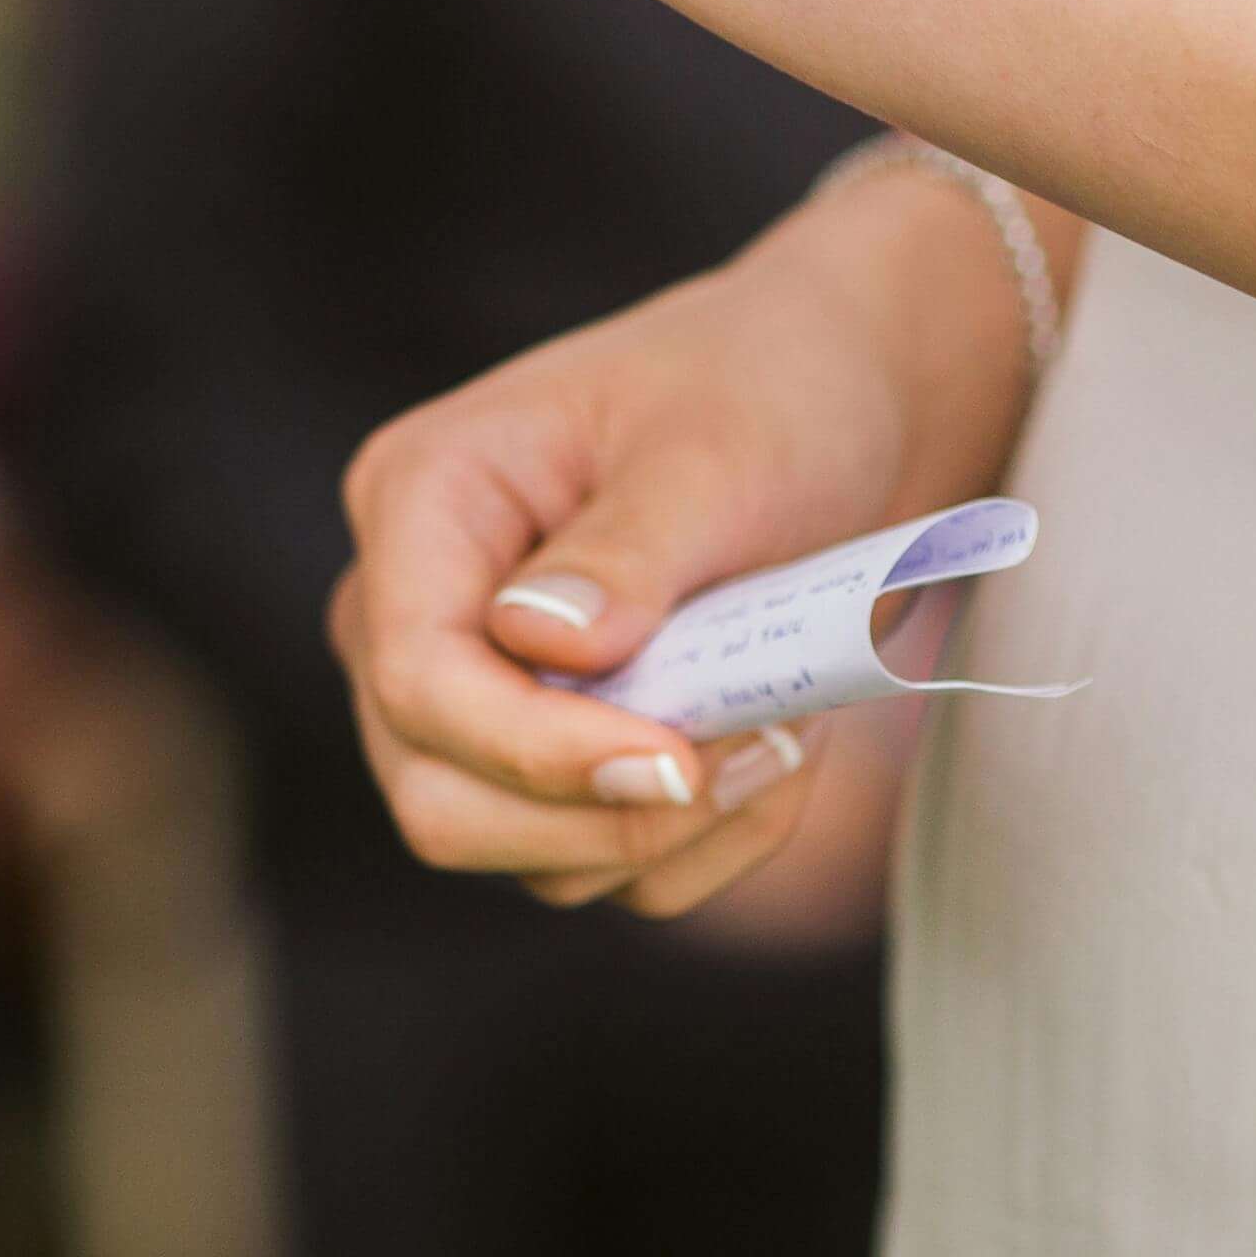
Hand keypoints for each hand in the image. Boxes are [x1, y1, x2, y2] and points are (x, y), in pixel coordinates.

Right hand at [330, 159, 1034, 917]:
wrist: (842, 406)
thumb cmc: (769, 392)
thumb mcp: (717, 450)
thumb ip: (628, 550)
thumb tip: (544, 646)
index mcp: (421, 501)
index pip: (419, 678)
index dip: (536, 750)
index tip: (683, 762)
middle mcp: (412, 608)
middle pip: (438, 799)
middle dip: (601, 813)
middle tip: (755, 753)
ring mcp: (471, 694)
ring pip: (525, 857)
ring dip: (674, 830)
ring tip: (788, 727)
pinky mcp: (542, 755)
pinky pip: (601, 865)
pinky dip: (701, 843)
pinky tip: (773, 748)